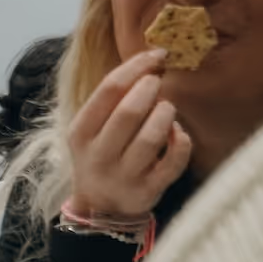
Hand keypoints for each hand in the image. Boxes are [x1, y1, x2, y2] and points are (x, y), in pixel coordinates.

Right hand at [67, 48, 191, 221]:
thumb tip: (152, 60)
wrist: (100, 206)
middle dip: (151, 88)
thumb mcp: (91, 129)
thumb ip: (112, 99)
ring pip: (152, 136)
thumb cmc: (102, 154)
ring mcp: (123, 175)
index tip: (156, 56)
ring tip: (166, 108)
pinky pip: (174, 160)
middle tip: (158, 82)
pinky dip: (181, 140)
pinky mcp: (147, 190)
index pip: (109, 89)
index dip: (137, 66)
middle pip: (129, 112)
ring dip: (167, 113)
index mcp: (80, 133)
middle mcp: (98, 156)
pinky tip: (177, 134)